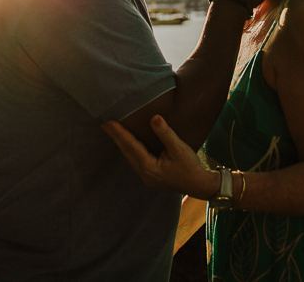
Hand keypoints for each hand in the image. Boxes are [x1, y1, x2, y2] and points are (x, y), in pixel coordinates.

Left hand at [102, 115, 217, 198]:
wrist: (200, 186)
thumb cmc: (190, 168)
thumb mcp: (179, 149)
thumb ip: (165, 134)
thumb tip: (154, 118)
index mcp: (149, 167)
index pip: (131, 146)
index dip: (120, 133)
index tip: (109, 122)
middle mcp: (144, 173)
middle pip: (126, 152)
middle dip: (116, 137)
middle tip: (104, 124)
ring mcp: (146, 175)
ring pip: (129, 156)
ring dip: (121, 143)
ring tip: (112, 131)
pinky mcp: (150, 175)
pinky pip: (135, 159)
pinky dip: (129, 148)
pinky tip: (127, 142)